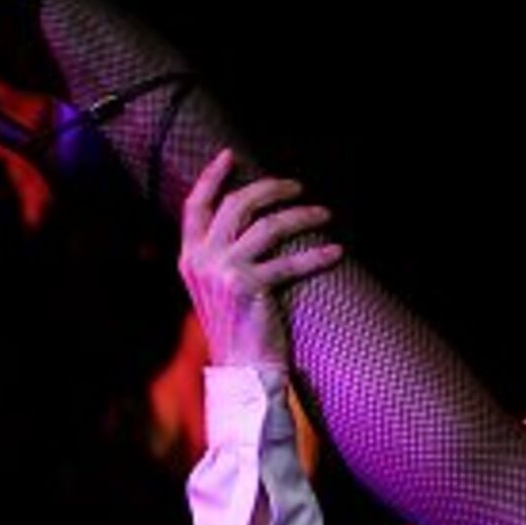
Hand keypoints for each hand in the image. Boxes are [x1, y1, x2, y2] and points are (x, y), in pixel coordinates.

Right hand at [178, 149, 342, 367]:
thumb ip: (221, 254)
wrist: (240, 370)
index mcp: (189, 257)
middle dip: (269, 188)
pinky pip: (290, 262)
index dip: (212, 177)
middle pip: (237, 205)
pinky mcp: (247, 287)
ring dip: (301, 215)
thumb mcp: (216, 286)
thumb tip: (251, 219)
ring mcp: (222, 272)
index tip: (229, 154)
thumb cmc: (238, 327)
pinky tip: (336, 251)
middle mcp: (201, 260)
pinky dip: (317, 255)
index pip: (195, 205)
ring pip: (268, 226)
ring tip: (326, 214)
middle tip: (297, 186)